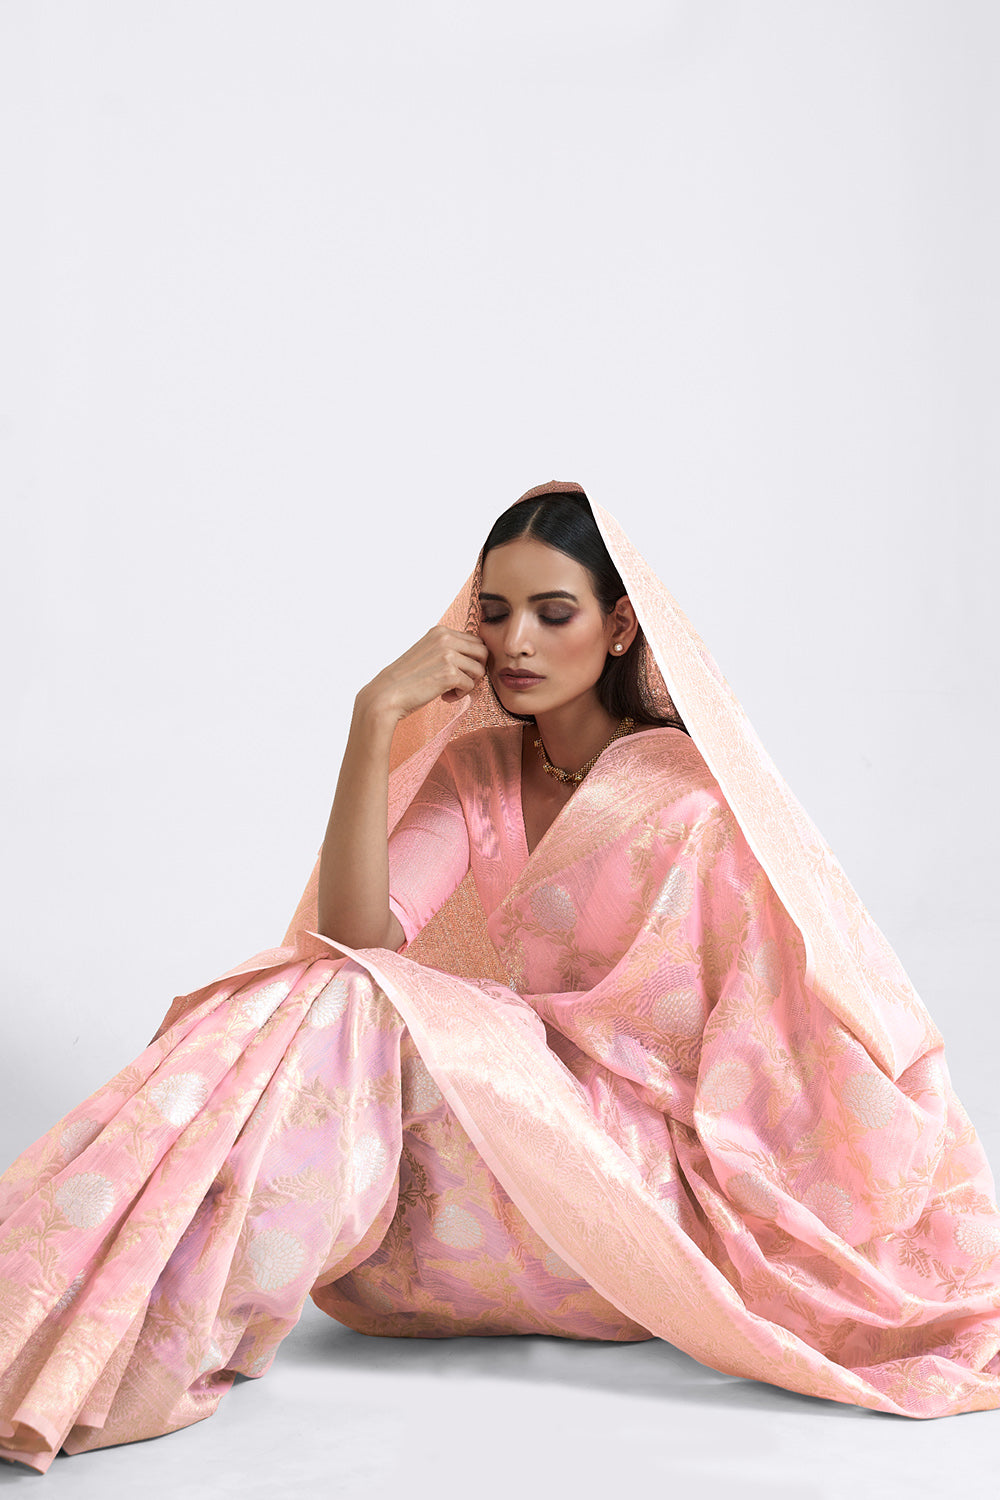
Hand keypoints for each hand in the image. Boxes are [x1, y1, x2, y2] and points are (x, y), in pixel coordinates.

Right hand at [358, 626, 489, 721]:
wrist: (387, 695)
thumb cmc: (408, 678)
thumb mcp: (429, 653)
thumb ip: (450, 649)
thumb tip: (481, 654)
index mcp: (440, 631)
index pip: (475, 641)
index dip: (471, 659)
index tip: (458, 672)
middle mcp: (445, 638)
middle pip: (483, 652)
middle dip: (475, 669)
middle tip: (460, 682)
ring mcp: (448, 655)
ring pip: (479, 670)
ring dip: (468, 684)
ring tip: (449, 691)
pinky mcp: (449, 674)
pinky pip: (471, 685)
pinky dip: (461, 695)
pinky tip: (445, 697)